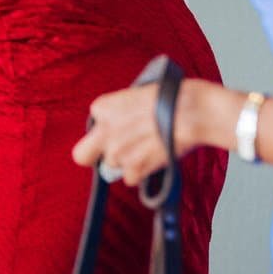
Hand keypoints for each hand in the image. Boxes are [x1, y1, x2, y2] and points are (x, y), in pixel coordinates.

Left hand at [72, 78, 227, 187]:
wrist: (189, 112)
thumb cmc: (168, 98)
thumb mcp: (134, 96)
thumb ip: (119, 112)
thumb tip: (120, 124)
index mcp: (100, 107)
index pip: (91, 127)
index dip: (107, 129)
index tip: (123, 127)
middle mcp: (102, 131)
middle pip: (83, 156)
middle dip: (94, 156)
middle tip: (113, 152)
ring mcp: (116, 152)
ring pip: (113, 166)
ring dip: (128, 161)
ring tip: (149, 148)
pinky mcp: (133, 169)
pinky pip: (130, 178)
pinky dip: (141, 172)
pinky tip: (154, 158)